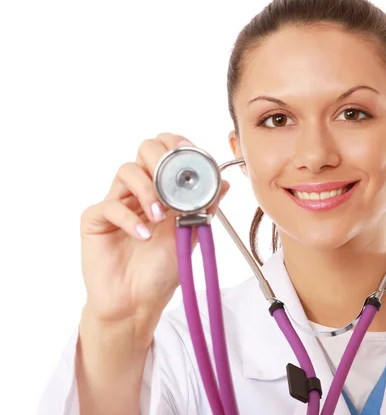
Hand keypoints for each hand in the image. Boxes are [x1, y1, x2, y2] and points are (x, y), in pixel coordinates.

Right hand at [79, 133, 228, 342]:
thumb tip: (225, 183)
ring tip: (159, 217)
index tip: (190, 153)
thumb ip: (205, 209)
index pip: (167, 153)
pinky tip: (142, 236)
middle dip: (160, 158)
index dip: (177, 146)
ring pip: (126, 170)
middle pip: (144, 150)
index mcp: (162, 191)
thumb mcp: (190, 236)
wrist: (137, 303)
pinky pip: (109, 205)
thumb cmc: (161, 271)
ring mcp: (116, 203)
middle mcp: (139, 191)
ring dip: (147, 189)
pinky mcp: (96, 220)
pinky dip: (129, 218)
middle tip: (171, 179)